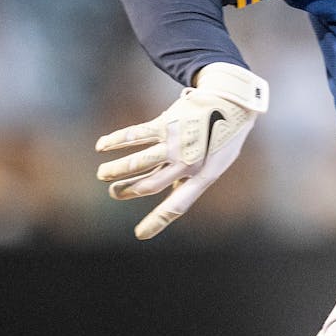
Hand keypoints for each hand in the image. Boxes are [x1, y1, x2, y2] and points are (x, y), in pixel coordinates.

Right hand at [96, 62, 268, 239]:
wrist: (232, 100)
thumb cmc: (224, 133)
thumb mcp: (217, 161)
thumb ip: (193, 177)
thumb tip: (172, 190)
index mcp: (202, 176)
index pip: (177, 206)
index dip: (158, 222)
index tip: (140, 234)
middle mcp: (187, 163)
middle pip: (148, 185)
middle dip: (127, 191)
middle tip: (113, 192)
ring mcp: (175, 143)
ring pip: (137, 163)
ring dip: (116, 170)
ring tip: (102, 174)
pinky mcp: (165, 124)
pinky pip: (135, 135)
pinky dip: (115, 141)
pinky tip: (102, 146)